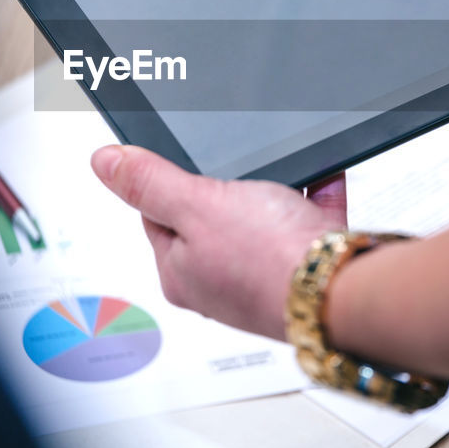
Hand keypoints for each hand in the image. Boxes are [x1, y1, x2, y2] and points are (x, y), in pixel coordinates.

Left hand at [91, 144, 347, 339]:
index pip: (158, 213)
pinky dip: (315, 191)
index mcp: (180, 272)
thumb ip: (149, 182)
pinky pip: (308, 215)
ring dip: (278, 185)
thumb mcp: (196, 205)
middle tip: (242, 168)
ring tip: (284, 171)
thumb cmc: (269, 262)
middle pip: (214, 211)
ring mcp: (266, 273)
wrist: (345, 288)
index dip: (172, 180)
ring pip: (265, 212)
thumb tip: (103, 162)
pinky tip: (321, 174)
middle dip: (233, 182)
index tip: (185, 159)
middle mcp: (221, 280)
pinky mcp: (308, 263)